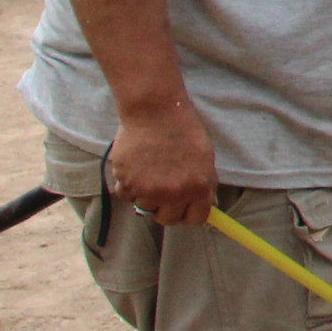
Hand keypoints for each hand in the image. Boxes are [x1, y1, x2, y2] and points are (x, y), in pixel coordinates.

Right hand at [108, 102, 217, 229]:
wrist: (155, 111)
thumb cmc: (182, 129)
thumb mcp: (205, 157)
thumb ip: (204, 183)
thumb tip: (207, 203)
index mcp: (199, 187)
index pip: (196, 218)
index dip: (188, 214)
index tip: (182, 208)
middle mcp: (176, 193)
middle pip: (167, 219)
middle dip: (164, 209)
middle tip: (161, 192)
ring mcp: (150, 190)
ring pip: (144, 207)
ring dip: (144, 194)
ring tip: (147, 170)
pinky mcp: (128, 183)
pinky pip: (125, 195)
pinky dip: (126, 184)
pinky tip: (134, 165)